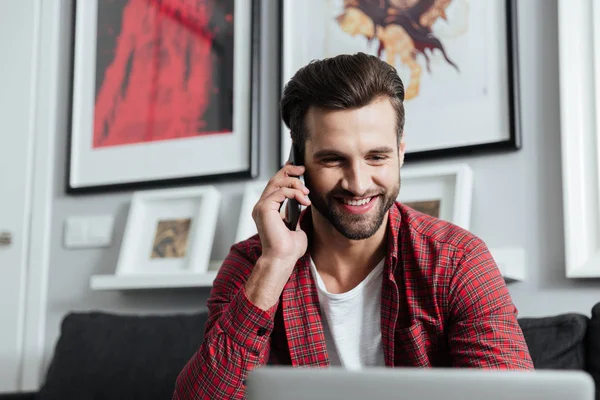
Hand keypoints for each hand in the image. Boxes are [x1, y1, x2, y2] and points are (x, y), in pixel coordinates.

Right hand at [245, 164, 311, 309]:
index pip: (276, 185)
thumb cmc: (289, 249)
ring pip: (277, 182)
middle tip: (303, 169)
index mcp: (268, 209)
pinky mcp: (264, 208)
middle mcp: (262, 206)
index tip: (299, 170)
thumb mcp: (298, 226)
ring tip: (306, 192)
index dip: (286, 174)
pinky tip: (304, 200)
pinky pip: (280, 192)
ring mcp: (261, 207)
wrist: (282, 259)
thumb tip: (307, 202)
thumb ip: (299, 214)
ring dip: (294, 183)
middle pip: (274, 179)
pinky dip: (294, 193)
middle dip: (289, 171)